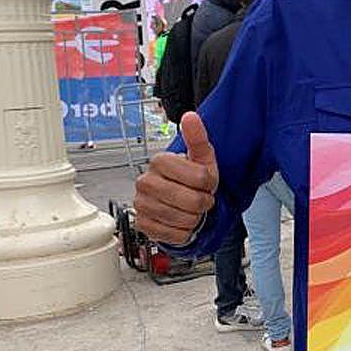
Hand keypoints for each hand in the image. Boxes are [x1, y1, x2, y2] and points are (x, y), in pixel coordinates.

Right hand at [133, 112, 218, 244]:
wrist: (179, 203)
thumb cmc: (192, 180)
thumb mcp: (202, 158)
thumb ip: (198, 138)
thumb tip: (190, 116)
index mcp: (160, 162)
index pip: (200, 178)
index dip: (209, 184)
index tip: (206, 182)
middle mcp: (145, 181)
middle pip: (191, 201)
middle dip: (203, 203)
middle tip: (201, 199)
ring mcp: (141, 204)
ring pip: (183, 219)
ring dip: (195, 218)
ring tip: (191, 210)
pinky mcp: (141, 224)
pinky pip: (173, 234)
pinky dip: (184, 232)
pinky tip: (181, 222)